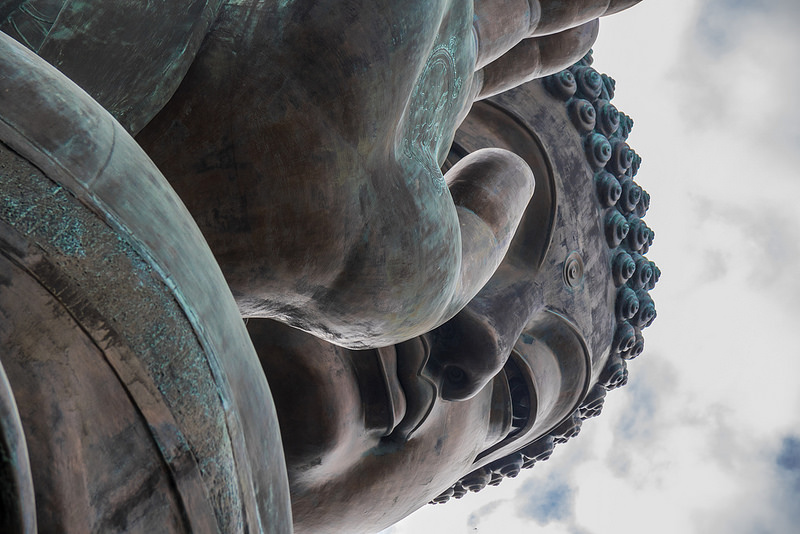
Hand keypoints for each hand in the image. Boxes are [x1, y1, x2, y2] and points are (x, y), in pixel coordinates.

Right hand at [137, 0, 640, 347]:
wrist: (272, 191)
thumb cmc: (340, 252)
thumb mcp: (431, 277)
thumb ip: (480, 228)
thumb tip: (513, 170)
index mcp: (410, 124)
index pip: (490, 70)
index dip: (542, 49)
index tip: (584, 35)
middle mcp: (411, 64)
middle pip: (508, 16)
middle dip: (558, 6)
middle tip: (603, 4)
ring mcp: (415, 14)